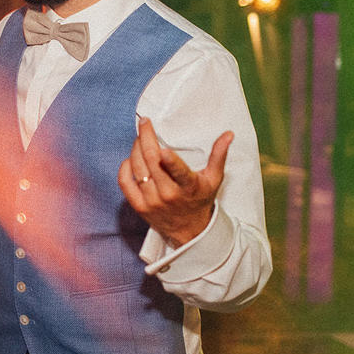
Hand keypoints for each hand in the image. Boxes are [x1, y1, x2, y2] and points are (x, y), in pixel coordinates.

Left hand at [118, 118, 232, 247]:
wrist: (189, 230)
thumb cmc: (200, 199)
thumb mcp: (214, 178)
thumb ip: (219, 155)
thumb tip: (228, 134)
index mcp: (188, 187)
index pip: (179, 174)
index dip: (171, 162)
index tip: (163, 149)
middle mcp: (168, 194)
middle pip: (152, 162)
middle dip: (146, 138)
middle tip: (145, 123)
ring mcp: (151, 201)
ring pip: (137, 168)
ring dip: (136, 148)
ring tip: (140, 138)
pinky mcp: (139, 206)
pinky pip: (125, 182)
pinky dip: (125, 166)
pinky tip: (131, 158)